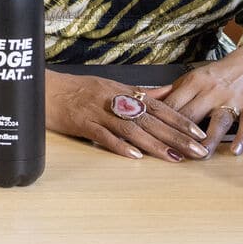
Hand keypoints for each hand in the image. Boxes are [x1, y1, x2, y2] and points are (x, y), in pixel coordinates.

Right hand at [43, 70, 209, 161]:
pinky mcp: (82, 122)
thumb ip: (138, 93)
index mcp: (122, 90)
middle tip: (198, 150)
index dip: (179, 119)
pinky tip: (135, 156)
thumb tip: (166, 93)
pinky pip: (103, 134)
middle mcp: (113, 99)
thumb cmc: (75, 89)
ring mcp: (97, 111)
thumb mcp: (109, 86)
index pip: (157, 105)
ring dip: (155, 144)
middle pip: (150, 119)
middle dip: (176, 135)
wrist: (42, 88)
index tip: (199, 133)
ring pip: (131, 127)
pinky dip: (119, 145)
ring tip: (175, 157)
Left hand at [156, 39, 242, 155]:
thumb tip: (142, 98)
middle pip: (192, 114)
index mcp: (193, 82)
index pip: (173, 104)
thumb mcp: (192, 78)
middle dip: (182, 134)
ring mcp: (232, 99)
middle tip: (172, 153)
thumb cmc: (218, 76)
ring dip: (210, 139)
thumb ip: (169, 91)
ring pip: (218, 121)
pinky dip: (242, 137)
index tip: (151, 137)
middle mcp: (211, 91)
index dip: (160, 122)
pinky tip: (235, 150)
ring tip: (201, 155)